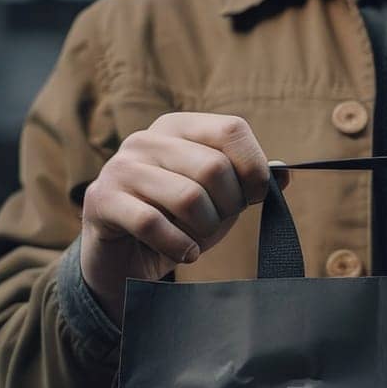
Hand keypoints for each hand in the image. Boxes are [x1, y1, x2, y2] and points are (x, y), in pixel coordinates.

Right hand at [79, 112, 287, 317]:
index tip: (253, 198)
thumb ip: (249, 183)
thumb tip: (285, 172)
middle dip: (228, 207)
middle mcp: (147, 139)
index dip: (253, 168)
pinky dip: (178, 246)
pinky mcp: (101, 201)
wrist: (124, 260)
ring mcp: (120, 167)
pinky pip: (153, 223)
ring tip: (196, 240)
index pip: (232, 129)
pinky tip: (184, 253)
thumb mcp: (220, 201)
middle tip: (216, 225)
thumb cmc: (177, 223)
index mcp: (179, 128)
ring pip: (188, 197)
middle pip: (214, 168)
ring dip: (204, 230)